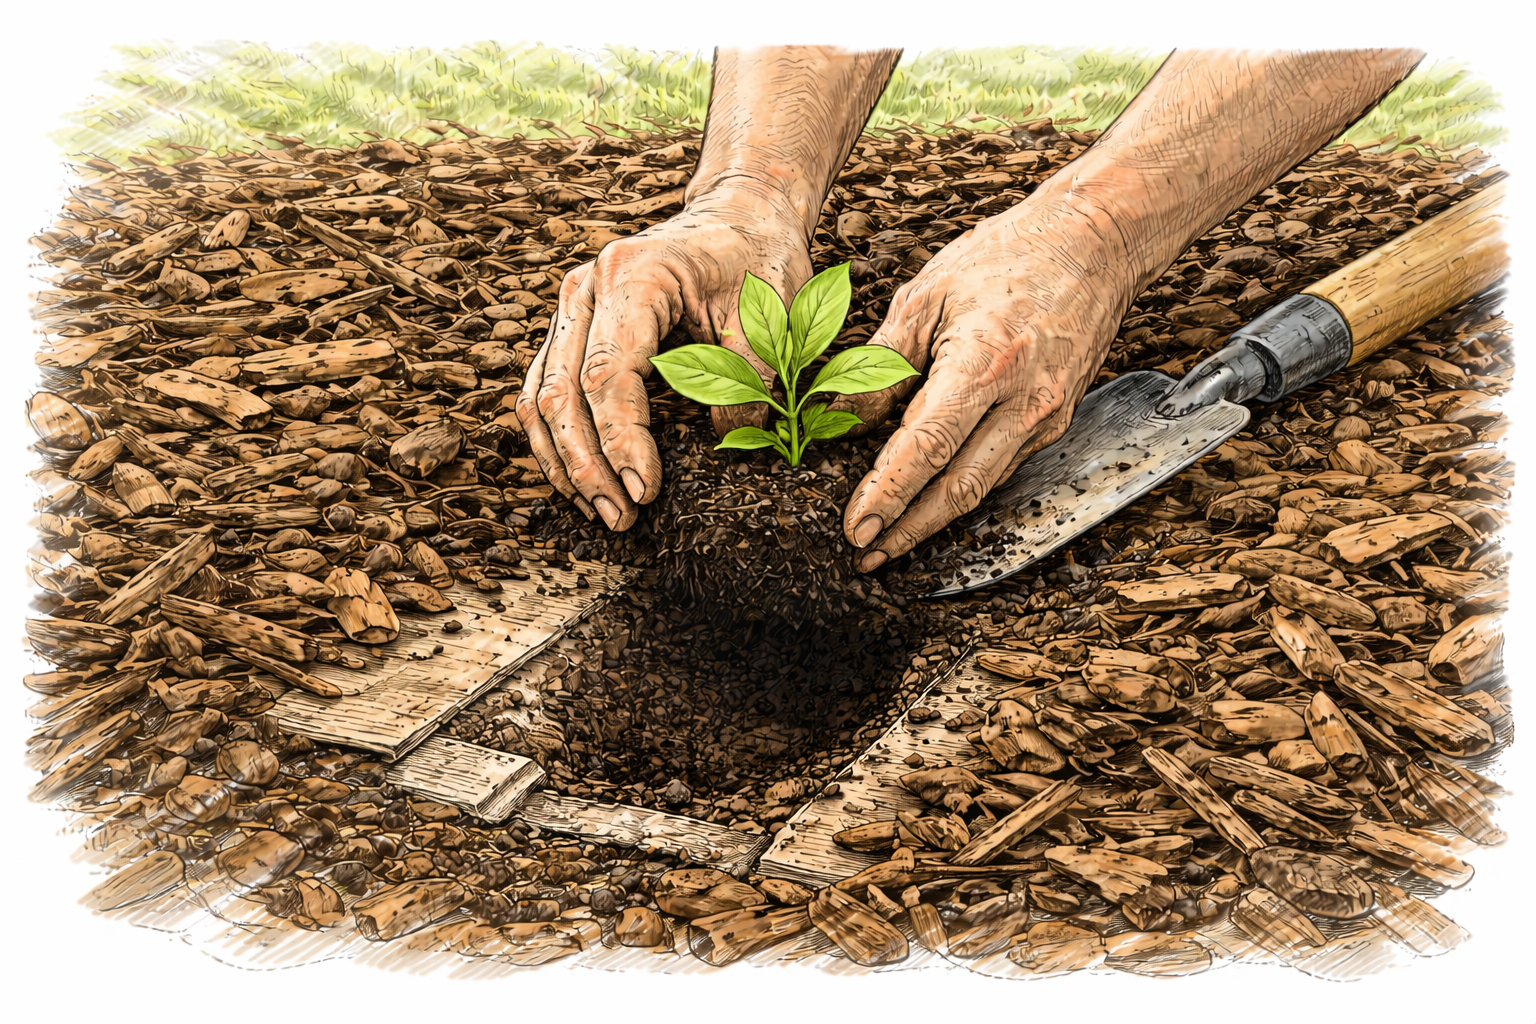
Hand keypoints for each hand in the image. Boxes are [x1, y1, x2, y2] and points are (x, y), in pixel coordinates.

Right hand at [516, 195, 811, 529]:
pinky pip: (545, 389)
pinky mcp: (572, 325)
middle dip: (587, 466)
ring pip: (541, 395)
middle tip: (622, 519)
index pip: (609, 374)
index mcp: (635, 276)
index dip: (621, 441)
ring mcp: (573, 304)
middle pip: (562, 391)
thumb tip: (724, 439)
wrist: (740, 213)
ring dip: (565, 462)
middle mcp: (588, 286)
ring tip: (602, 512)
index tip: (646, 492)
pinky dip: (558, 441)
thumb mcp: (771, 316)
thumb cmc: (760, 260)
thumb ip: (748, 378)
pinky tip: (585, 481)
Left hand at [839, 187, 1140, 570]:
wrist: (1095, 243)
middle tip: (865, 554)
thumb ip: (882, 362)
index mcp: (985, 364)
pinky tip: (932, 498)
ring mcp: (1046, 416)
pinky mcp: (1056, 421)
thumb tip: (844, 417)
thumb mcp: (926, 294)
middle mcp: (1023, 402)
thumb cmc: (1009, 257)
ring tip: (889, 539)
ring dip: (933, 520)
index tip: (855, 527)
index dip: (887, 493)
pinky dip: (963, 487)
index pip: (925, 447)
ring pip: (983, 487)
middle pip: (958, 488)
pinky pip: (1003, 466)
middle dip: (907, 530)